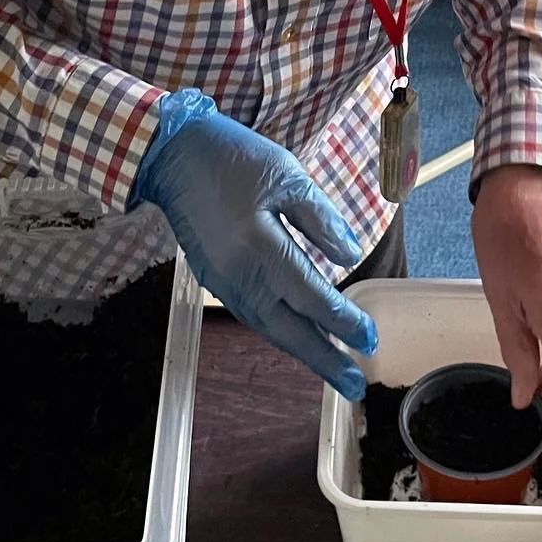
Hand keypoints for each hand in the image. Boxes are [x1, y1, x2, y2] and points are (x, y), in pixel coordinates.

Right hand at [133, 91, 377, 399]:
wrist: (171, 155)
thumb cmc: (233, 157)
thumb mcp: (287, 175)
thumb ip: (320, 218)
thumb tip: (351, 257)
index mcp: (261, 246)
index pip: (311, 296)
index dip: (342, 321)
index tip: (370, 340)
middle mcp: (240, 274)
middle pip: (288, 330)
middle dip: (323, 360)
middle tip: (353, 387)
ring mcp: (223, 281)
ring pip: (268, 328)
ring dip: (302, 351)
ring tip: (333, 371)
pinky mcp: (213, 280)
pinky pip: (252, 316)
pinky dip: (279, 332)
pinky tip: (298, 338)